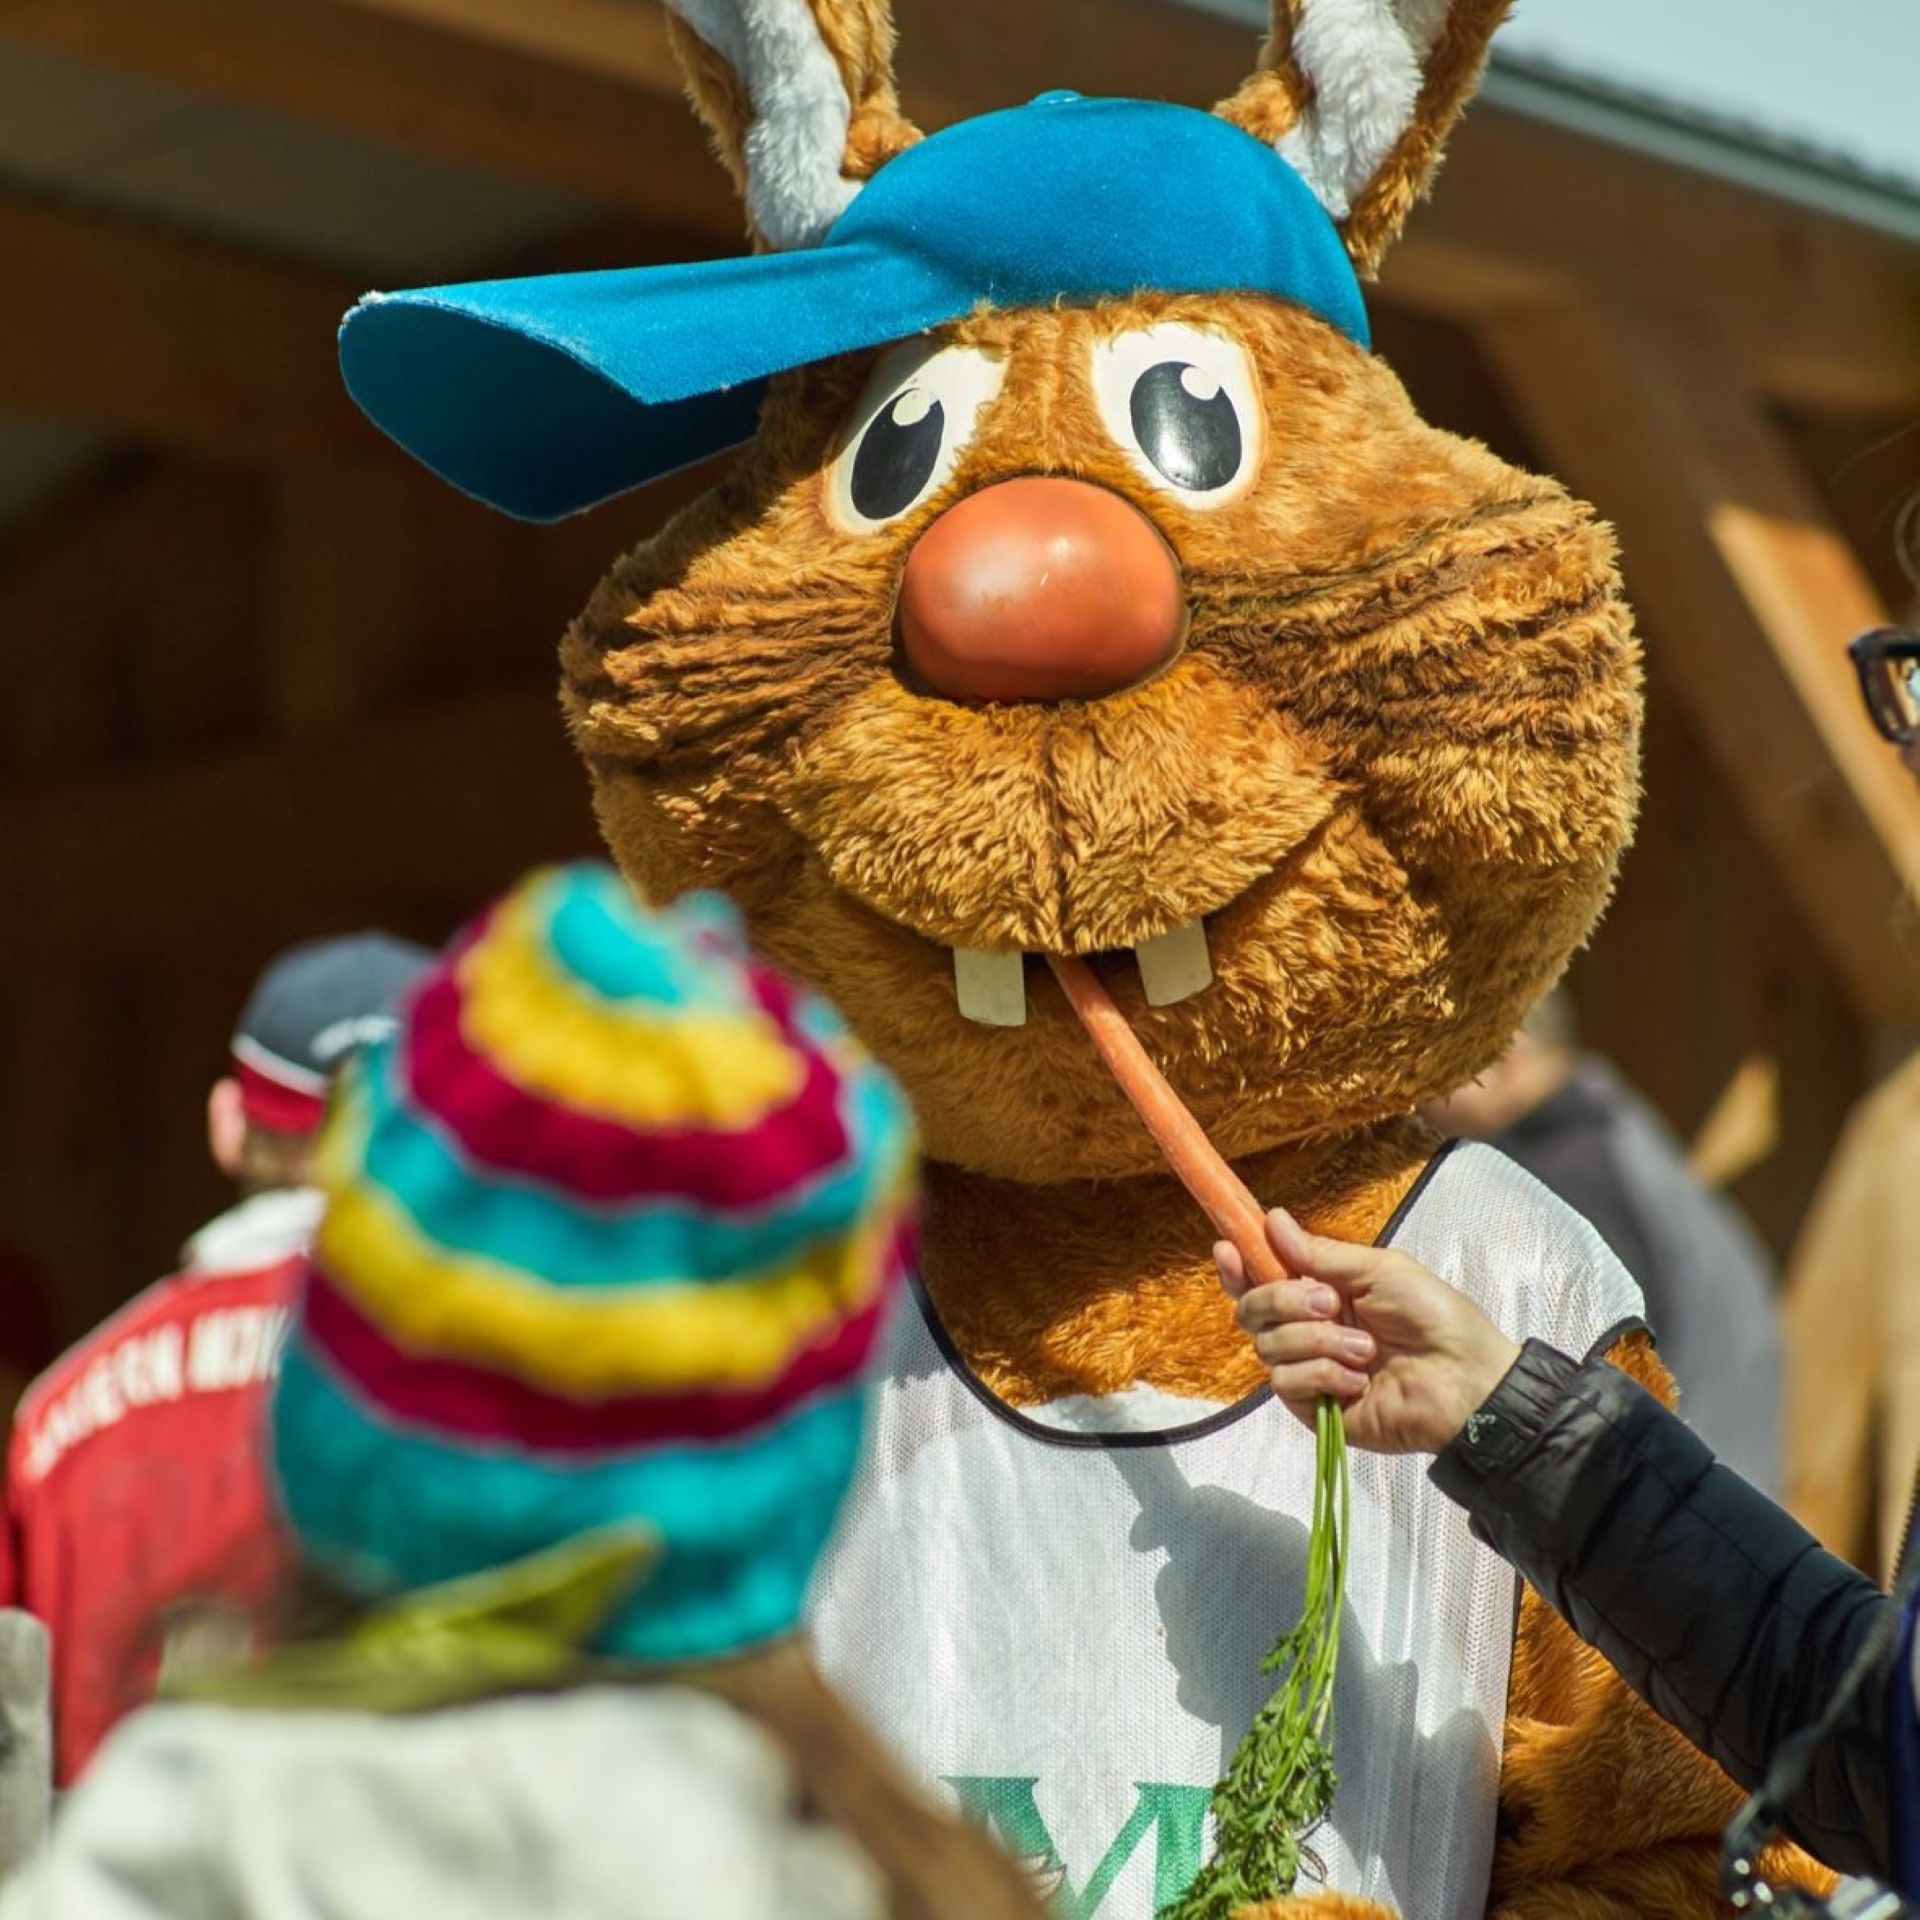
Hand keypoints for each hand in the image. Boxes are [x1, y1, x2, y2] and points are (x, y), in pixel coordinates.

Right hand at [1218, 1208, 1521, 1453]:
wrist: (1465, 1381)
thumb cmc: (1433, 1318)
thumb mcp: (1379, 1270)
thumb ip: (1320, 1253)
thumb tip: (1273, 1220)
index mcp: (1322, 1293)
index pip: (1262, 1278)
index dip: (1238, 1265)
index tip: (1226, 1248)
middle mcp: (1307, 1330)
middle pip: (1252, 1310)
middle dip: (1282, 1300)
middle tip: (1329, 1303)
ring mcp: (1309, 1370)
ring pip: (1267, 1346)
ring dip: (1316, 1341)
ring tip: (1365, 1349)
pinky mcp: (1314, 1408)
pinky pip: (1287, 1383)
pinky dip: (1322, 1374)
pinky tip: (1357, 1379)